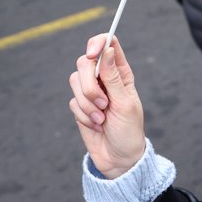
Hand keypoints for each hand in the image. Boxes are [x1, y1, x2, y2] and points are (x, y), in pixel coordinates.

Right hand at [69, 35, 145, 179]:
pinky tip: (96, 125)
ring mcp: (91, 92)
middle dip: (90, 85)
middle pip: (84, 62)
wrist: (119, 158)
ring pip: (75, 82)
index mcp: (121, 72)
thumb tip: (107, 50)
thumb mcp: (125, 103)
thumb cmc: (129, 130)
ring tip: (102, 118)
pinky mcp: (80, 106)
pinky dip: (84, 115)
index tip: (92, 53)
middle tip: (103, 103)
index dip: (97, 43)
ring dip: (88, 103)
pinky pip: (73, 102)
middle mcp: (104, 78)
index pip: (108, 44)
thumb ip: (113, 77)